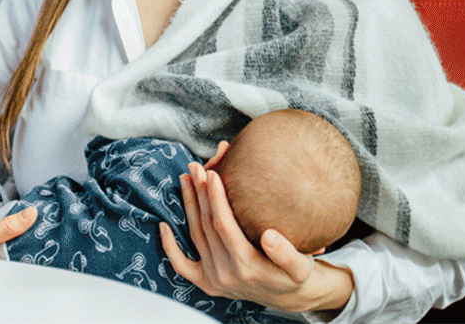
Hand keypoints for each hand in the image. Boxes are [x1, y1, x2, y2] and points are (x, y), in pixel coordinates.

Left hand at [159, 161, 354, 313]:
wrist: (289, 297)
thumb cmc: (296, 274)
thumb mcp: (301, 266)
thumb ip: (286, 253)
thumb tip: (269, 236)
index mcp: (248, 266)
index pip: (223, 225)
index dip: (215, 199)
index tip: (211, 174)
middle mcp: (226, 273)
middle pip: (206, 226)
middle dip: (199, 194)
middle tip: (195, 167)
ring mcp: (214, 279)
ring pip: (195, 235)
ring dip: (188, 206)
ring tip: (186, 178)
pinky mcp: (207, 283)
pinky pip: (181, 265)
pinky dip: (169, 246)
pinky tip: (163, 225)